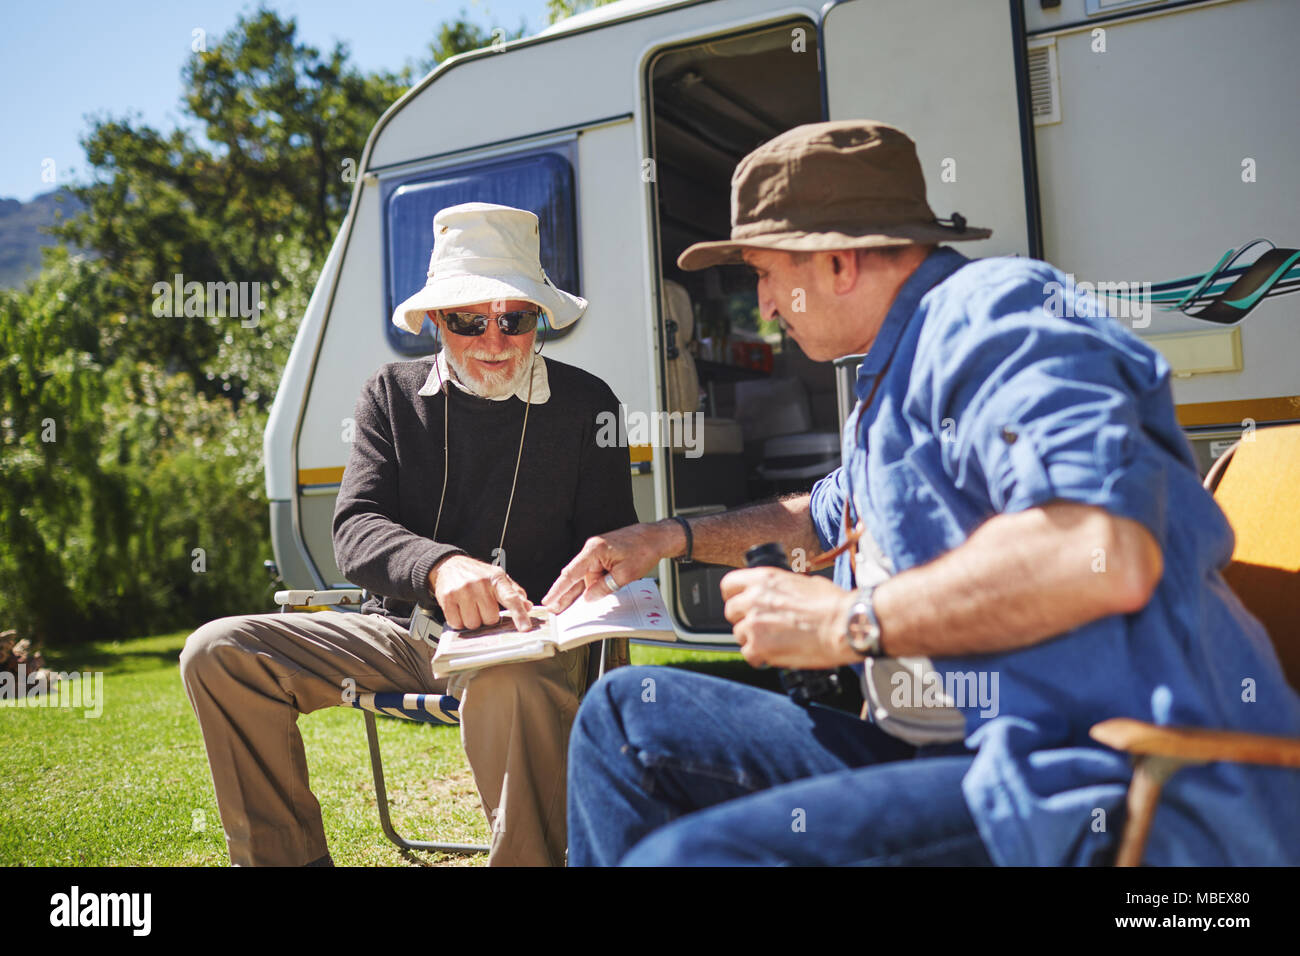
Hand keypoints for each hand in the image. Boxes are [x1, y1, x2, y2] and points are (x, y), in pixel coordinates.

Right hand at [429, 555, 532, 631]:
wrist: (449, 565)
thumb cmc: (477, 575)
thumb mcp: (498, 577)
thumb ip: (514, 592)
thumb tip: (528, 606)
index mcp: (496, 578)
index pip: (511, 598)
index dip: (519, 615)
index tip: (525, 628)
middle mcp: (480, 583)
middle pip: (491, 619)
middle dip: (487, 617)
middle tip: (481, 606)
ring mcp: (463, 590)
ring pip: (473, 624)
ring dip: (472, 620)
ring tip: (469, 607)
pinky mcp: (447, 598)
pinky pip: (457, 623)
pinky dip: (459, 621)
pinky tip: (459, 609)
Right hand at [543, 522, 676, 611]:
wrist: (656, 537)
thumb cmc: (644, 550)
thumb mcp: (625, 574)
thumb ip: (605, 587)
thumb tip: (589, 597)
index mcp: (594, 550)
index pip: (572, 573)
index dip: (559, 590)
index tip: (549, 600)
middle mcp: (592, 549)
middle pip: (575, 576)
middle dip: (563, 593)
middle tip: (552, 608)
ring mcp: (597, 552)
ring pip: (585, 577)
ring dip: (580, 591)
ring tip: (566, 607)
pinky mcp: (604, 556)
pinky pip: (594, 573)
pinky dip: (591, 585)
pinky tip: (587, 596)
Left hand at [720, 567, 857, 669]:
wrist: (844, 625)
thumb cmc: (832, 604)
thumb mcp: (803, 581)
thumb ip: (781, 588)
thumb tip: (779, 593)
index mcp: (764, 579)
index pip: (729, 585)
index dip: (734, 596)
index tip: (741, 603)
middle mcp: (753, 599)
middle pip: (731, 611)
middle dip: (744, 619)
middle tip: (762, 626)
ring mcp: (754, 624)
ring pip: (738, 634)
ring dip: (753, 639)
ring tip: (774, 641)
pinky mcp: (760, 647)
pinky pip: (748, 654)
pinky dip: (760, 657)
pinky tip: (775, 654)